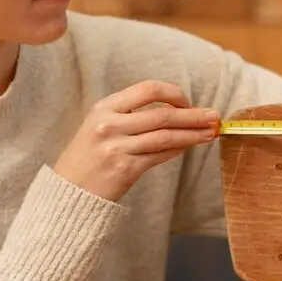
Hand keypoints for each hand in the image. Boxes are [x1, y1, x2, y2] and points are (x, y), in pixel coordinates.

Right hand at [54, 80, 219, 201]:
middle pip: (163, 113)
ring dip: (193, 133)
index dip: (174, 93)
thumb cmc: (87, 158)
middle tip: (214, 116)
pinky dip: (178, 148)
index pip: (148, 88)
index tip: (188, 102)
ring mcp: (117, 147)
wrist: (67, 192)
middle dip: (194, 114)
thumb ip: (131, 116)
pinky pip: (160, 155)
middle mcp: (109, 124)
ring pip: (166, 135)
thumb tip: (175, 111)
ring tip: (211, 132)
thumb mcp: (101, 127)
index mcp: (104, 107)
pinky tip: (190, 145)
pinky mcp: (124, 169)